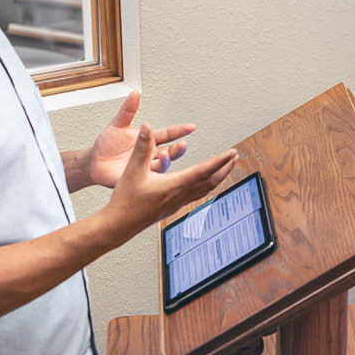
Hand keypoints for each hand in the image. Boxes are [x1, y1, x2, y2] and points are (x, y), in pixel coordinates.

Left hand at [87, 91, 195, 187]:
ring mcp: (144, 168)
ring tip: (166, 155)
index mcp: (148, 140)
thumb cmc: (106, 145)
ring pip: (161, 166)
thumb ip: (128, 110)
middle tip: (183, 144)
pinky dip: (152, 176)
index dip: (180, 131)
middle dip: (177, 149)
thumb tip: (135, 93)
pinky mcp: (136, 178)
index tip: (191, 127)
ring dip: (166, 162)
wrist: (93, 162)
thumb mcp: (117, 125)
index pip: (167, 135)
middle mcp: (149, 155)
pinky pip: (147, 179)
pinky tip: (153, 170)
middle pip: (169, 152)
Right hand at [97, 124, 237, 246]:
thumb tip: (147, 127)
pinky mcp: (173, 207)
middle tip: (235, 157)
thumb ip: (142, 147)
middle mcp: (179, 196)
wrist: (119, 226)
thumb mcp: (132, 170)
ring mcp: (177, 204)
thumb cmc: (125, 201)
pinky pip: (197, 195)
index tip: (231, 152)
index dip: (219, 161)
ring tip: (226, 168)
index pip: (203, 171)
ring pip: (205, 190)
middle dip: (225, 168)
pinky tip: (204, 183)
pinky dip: (206, 186)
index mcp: (174, 186)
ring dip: (218, 178)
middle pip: (210, 182)